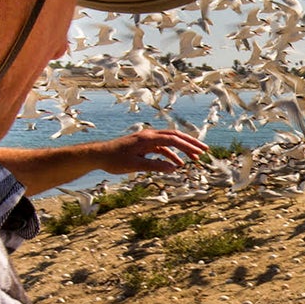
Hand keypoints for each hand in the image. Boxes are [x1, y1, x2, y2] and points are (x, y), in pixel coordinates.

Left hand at [89, 128, 207, 174]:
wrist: (99, 154)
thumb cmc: (115, 159)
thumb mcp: (136, 165)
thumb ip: (155, 166)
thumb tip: (175, 168)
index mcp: (148, 138)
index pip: (173, 139)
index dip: (188, 145)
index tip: (200, 152)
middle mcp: (149, 135)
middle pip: (175, 136)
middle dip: (191, 143)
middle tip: (205, 150)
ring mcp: (147, 139)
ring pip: (170, 142)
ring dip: (182, 150)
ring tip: (195, 159)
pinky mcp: (144, 145)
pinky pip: (162, 148)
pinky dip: (171, 155)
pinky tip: (177, 164)